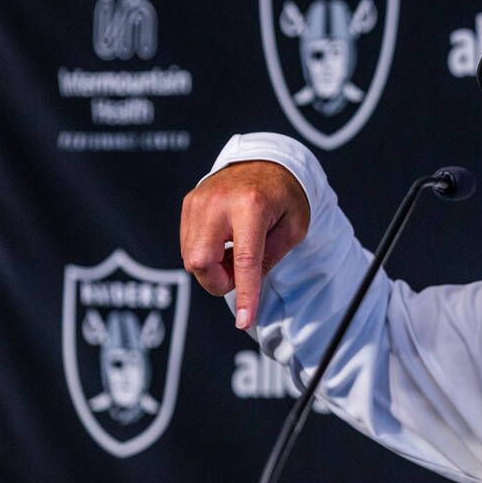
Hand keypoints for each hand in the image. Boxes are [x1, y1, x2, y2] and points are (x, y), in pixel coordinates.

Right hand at [180, 161, 310, 329]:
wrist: (266, 161)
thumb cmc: (285, 196)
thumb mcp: (294, 228)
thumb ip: (269, 259)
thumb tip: (245, 285)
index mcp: (252, 206)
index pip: (244, 261)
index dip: (245, 295)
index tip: (245, 321)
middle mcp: (218, 203)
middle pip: (201, 263)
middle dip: (220, 281)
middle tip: (241, 273)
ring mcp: (198, 201)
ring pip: (191, 258)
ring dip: (214, 269)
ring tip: (235, 253)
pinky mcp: (189, 203)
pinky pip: (188, 245)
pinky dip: (206, 255)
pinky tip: (224, 243)